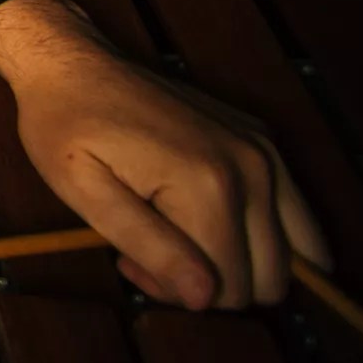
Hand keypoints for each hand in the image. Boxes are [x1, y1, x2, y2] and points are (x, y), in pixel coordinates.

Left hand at [0, 0, 330, 309]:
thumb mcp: (86, 194)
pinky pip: (292, 219)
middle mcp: (255, 168)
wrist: (75, 64)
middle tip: (152, 253)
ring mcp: (267, 152)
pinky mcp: (265, 143)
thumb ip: (151, 246)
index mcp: (210, 185)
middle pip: (269, 280)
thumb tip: (206, 298)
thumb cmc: (67, 128)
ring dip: (241, 263)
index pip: (228, 290)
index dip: (178, 294)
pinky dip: (257, 235)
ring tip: (177, 236)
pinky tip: (201, 216)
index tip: (130, 262)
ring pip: (295, 255)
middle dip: (214, 285)